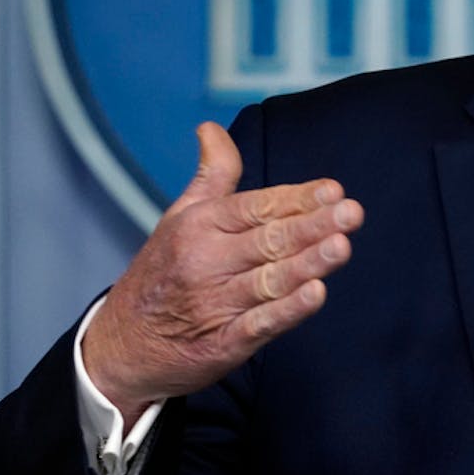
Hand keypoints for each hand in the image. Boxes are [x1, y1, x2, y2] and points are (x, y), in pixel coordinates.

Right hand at [81, 122, 363, 422]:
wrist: (121, 347)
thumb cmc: (163, 272)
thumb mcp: (180, 218)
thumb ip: (210, 175)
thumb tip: (209, 127)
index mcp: (200, 226)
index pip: (257, 206)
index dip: (298, 199)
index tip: (334, 190)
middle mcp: (206, 262)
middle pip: (269, 240)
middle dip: (313, 226)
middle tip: (352, 212)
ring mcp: (214, 305)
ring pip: (270, 280)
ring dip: (307, 263)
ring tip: (341, 246)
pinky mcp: (222, 344)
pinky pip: (260, 325)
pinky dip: (287, 311)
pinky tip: (316, 294)